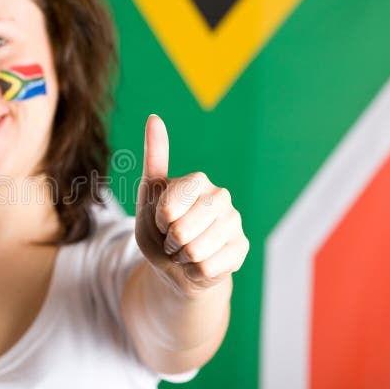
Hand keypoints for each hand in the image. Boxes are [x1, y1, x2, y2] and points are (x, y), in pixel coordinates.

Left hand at [135, 115, 248, 295]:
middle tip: (174, 238)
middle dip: (170, 241)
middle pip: (182, 231)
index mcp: (198, 180)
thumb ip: (154, 157)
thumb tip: (154, 117)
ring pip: (195, 251)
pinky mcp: (241, 248)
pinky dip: (194, 271)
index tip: (162, 219)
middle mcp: (222, 196)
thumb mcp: (148, 195)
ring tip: (185, 250)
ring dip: (182, 257)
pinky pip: (208, 268)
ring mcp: (235, 222)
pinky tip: (199, 263)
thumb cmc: (160, 228)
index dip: (159, 220)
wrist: (176, 265)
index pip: (169, 208)